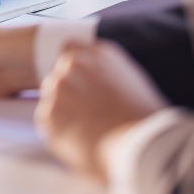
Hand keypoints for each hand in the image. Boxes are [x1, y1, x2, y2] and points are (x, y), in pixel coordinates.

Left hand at [35, 40, 167, 181]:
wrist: (143, 145)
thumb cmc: (145, 120)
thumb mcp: (131, 81)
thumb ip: (105, 72)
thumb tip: (94, 82)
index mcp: (96, 54)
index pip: (69, 49)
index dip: (73, 71)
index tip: (80, 88)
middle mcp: (73, 65)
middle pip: (57, 78)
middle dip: (67, 97)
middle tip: (87, 118)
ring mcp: (58, 89)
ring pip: (51, 101)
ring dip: (62, 115)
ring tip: (89, 133)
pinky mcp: (49, 114)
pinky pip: (47, 123)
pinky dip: (59, 133)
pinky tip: (81, 142)